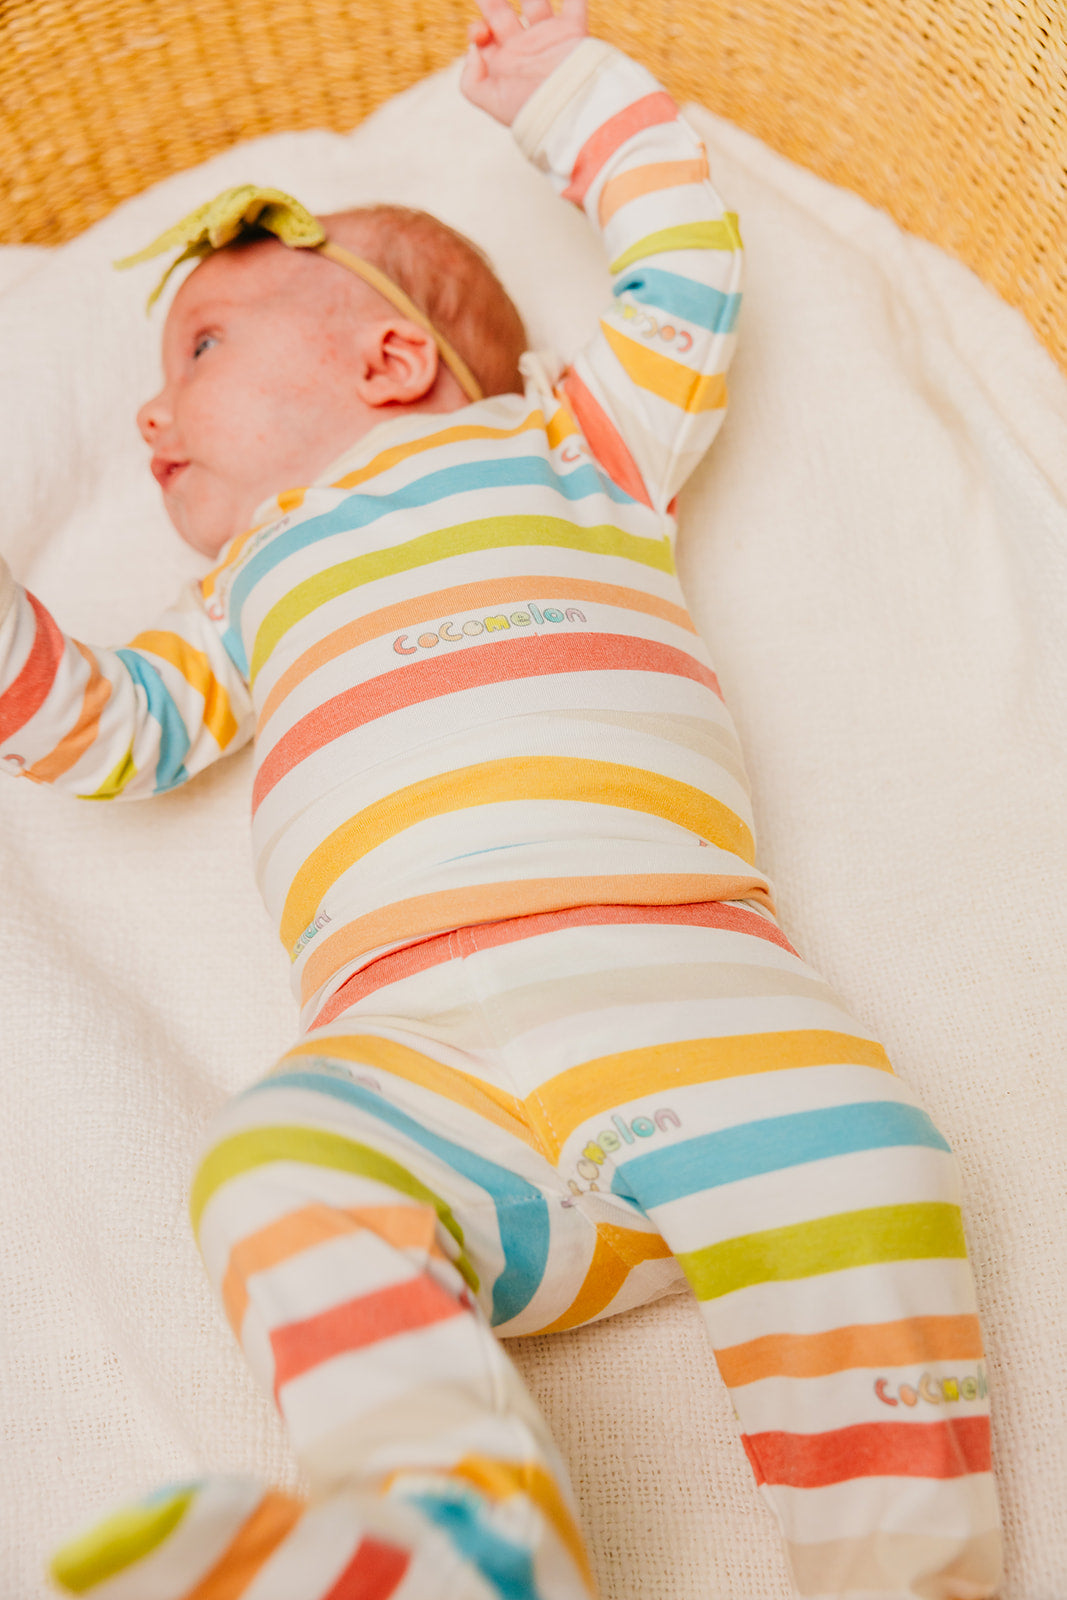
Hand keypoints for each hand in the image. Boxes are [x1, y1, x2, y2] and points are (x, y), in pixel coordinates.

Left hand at [460, 0, 588, 125]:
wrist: (574, 111)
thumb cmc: (534, 111)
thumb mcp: (493, 102)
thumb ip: (472, 81)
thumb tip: (473, 49)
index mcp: (505, 64)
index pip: (482, 37)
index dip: (477, 29)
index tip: (483, 33)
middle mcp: (524, 48)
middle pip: (500, 13)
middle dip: (489, 0)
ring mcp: (548, 38)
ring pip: (534, 2)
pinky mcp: (573, 32)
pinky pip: (574, 3)